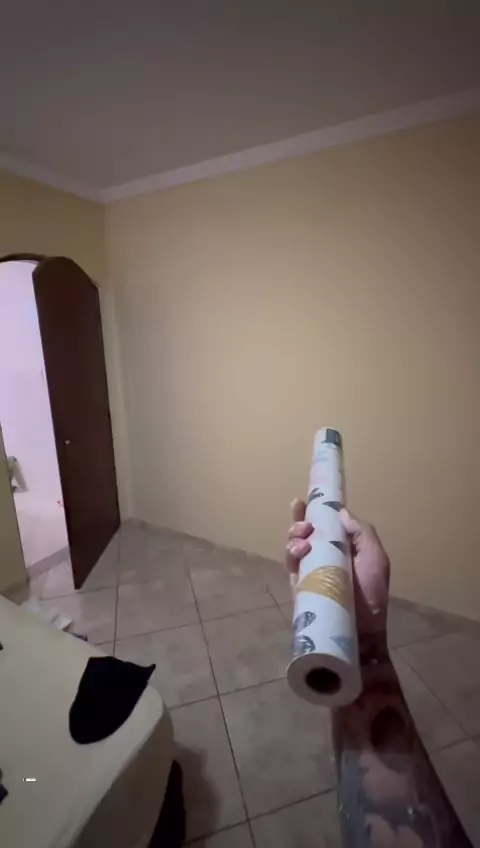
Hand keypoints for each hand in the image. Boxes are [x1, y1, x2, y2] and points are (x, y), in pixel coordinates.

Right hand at [286, 499, 389, 642]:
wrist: (362, 632)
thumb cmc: (372, 594)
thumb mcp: (375, 557)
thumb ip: (362, 532)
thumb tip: (341, 513)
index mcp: (343, 547)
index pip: (325, 523)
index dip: (315, 510)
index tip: (307, 499)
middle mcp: (324, 555)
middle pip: (304, 530)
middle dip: (300, 519)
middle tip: (304, 519)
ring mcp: (310, 569)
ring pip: (294, 544)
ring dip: (294, 535)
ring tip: (304, 538)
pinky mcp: (299, 583)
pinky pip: (290, 563)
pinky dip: (291, 552)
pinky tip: (301, 550)